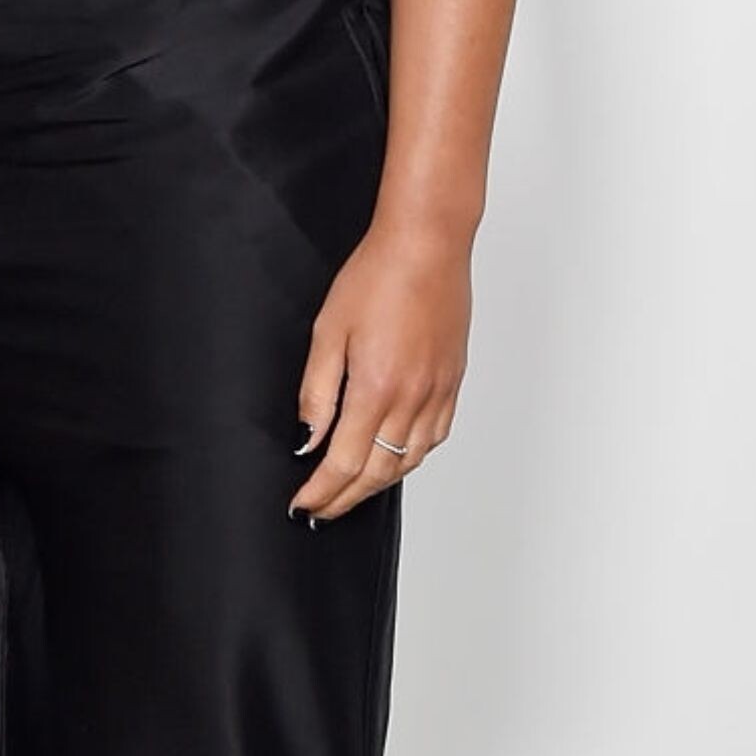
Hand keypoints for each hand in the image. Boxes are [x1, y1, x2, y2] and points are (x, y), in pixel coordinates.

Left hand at [289, 209, 468, 519]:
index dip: (322, 492)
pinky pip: (433, 437)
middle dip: (345, 498)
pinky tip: (394, 458)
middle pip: (377, 473)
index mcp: (376, 389)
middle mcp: (412, 399)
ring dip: (377, 483)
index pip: (344, 463)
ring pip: (409, 461)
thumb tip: (308, 438)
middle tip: (321, 509)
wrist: (426, 245)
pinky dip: (410, 458)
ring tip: (351, 490)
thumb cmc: (376, 276)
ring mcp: (437, 393)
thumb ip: (317, 391)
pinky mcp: (452, 382)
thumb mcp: (328, 331)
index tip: (303, 505)